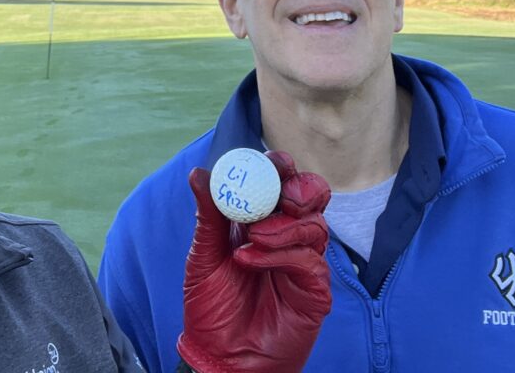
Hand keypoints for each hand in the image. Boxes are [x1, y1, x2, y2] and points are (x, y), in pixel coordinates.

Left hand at [177, 151, 330, 372]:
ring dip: (283, 225)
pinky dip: (278, 254)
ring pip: (315, 224)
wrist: (219, 355)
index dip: (280, 167)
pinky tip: (249, 260)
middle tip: (279, 195)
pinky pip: (308, 260)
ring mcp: (303, 261)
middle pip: (312, 195)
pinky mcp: (314, 289)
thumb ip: (208, 214)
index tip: (272, 162)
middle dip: (298, 187)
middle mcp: (287, 235)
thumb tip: (199, 172)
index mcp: (261, 219)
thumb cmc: (212, 304)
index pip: (281, 181)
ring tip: (252, 238)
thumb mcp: (204, 255)